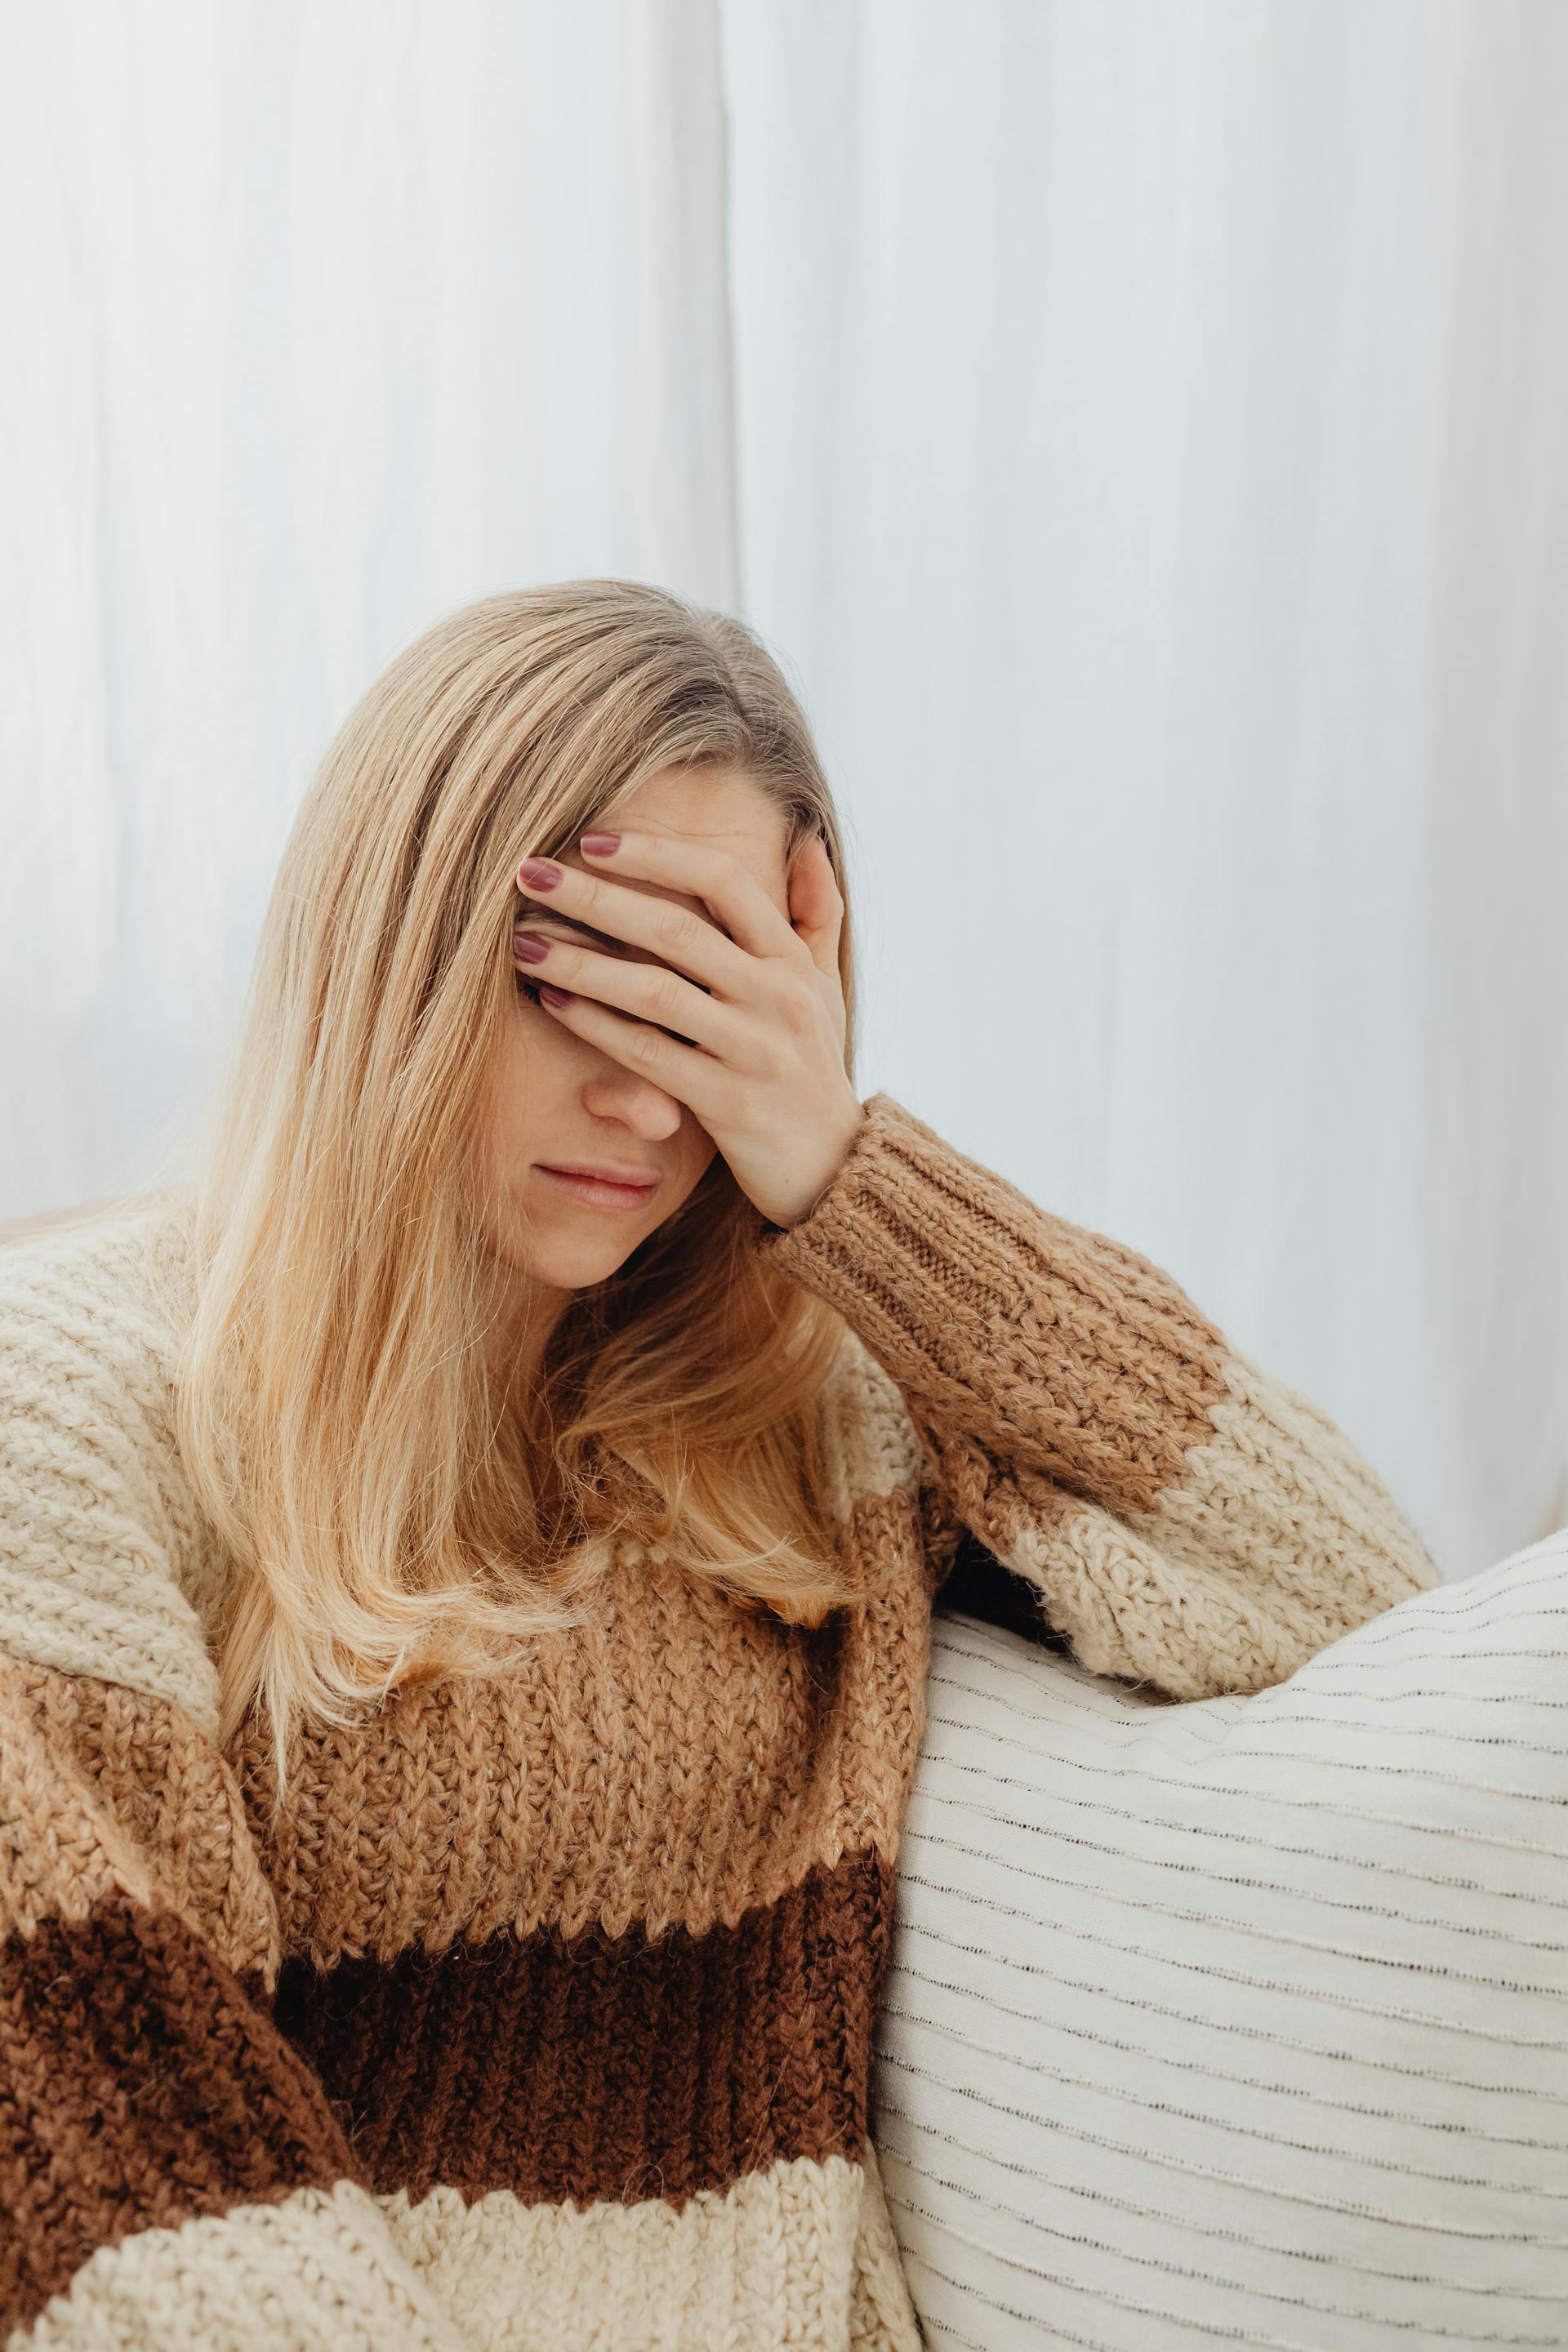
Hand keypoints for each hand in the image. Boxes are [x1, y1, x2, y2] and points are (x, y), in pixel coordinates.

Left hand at [512, 829, 866, 1227]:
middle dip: (594, 896)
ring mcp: (753, 1051)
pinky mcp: (727, 1103)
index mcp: (792, 961)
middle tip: (527, 872)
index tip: (591, 840)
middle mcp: (776, 997)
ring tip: (522, 941)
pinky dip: (595, 1025)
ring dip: (580, 962)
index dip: (655, 854)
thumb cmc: (818, 1070)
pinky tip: (550, 1002)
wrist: (838, 1170)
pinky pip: (648, 1054)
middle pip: (674, 928)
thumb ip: (819, 914)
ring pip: (653, 991)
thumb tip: (806, 842)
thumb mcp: (829, 989)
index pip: (723, 881)